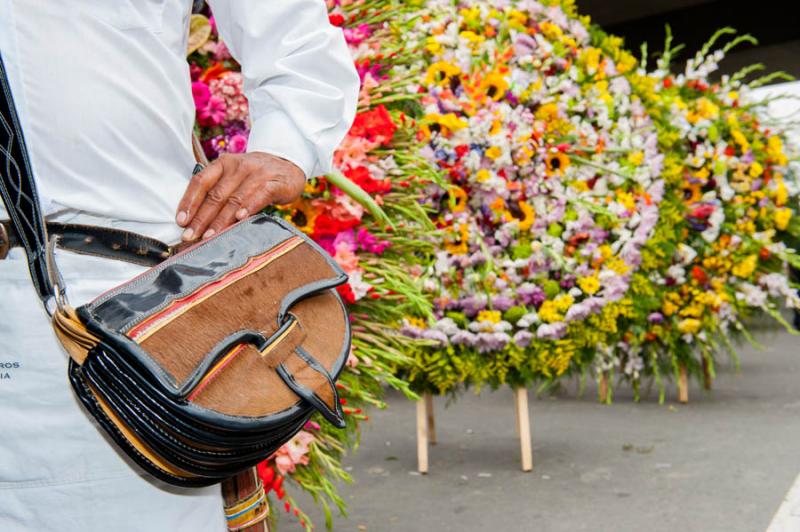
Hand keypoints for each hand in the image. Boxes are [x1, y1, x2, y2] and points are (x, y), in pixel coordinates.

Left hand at [176, 152, 304, 240]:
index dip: (189, 201)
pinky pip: (259, 196)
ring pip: (234, 199)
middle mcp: (238, 166)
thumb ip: (219, 192)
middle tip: (191, 236)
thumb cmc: (256, 177)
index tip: (181, 221)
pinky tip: (240, 219)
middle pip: (215, 194)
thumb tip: (196, 221)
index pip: (200, 182)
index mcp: (223, 163)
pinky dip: (249, 207)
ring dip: (221, 220)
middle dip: (201, 218)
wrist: (288, 166)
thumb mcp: (234, 177)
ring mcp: (257, 174)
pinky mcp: (274, 183)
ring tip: (210, 236)